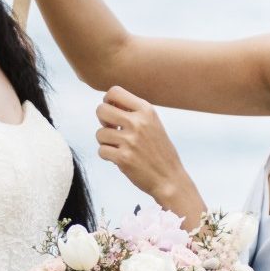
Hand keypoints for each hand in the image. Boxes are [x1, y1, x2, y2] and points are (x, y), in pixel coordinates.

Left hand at [95, 86, 190, 204]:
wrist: (169, 178)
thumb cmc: (159, 151)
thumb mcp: (152, 123)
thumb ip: (133, 111)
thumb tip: (107, 103)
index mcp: (146, 110)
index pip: (114, 92)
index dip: (108, 101)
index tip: (113, 112)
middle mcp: (138, 123)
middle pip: (101, 110)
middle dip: (103, 121)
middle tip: (113, 129)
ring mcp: (130, 141)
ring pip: (99, 133)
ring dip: (105, 142)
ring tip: (119, 147)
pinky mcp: (123, 158)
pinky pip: (101, 151)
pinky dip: (107, 156)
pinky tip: (119, 158)